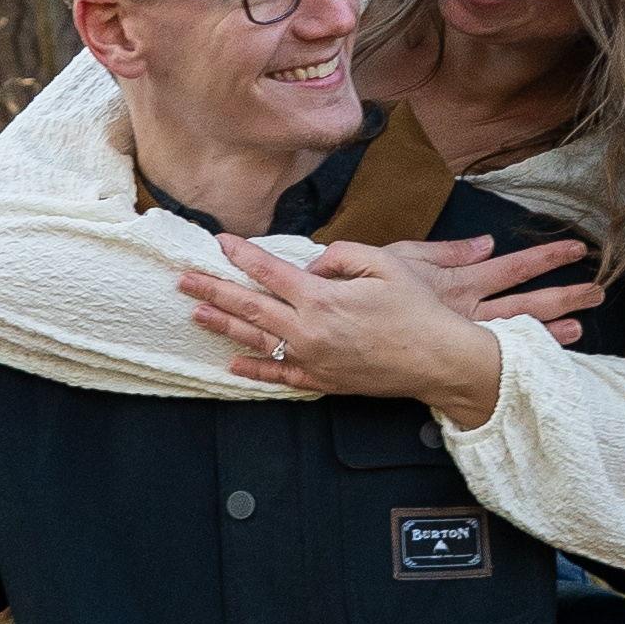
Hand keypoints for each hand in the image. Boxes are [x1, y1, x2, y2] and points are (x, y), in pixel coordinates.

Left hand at [176, 227, 593, 420]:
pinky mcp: (324, 381)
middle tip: (183, 280)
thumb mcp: (386, 263)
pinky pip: (280, 376)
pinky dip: (254, 369)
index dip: (241, 255)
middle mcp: (309, 331)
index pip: (269, 272)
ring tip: (195, 314)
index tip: (220, 242)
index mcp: (322, 298)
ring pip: (256, 341)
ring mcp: (313, 359)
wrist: (441, 359)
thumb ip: (343, 255)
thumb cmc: (418, 309)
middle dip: (212, 291)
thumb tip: (314, 264)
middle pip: (248, 307)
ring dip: (222, 326)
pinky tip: (233, 362)